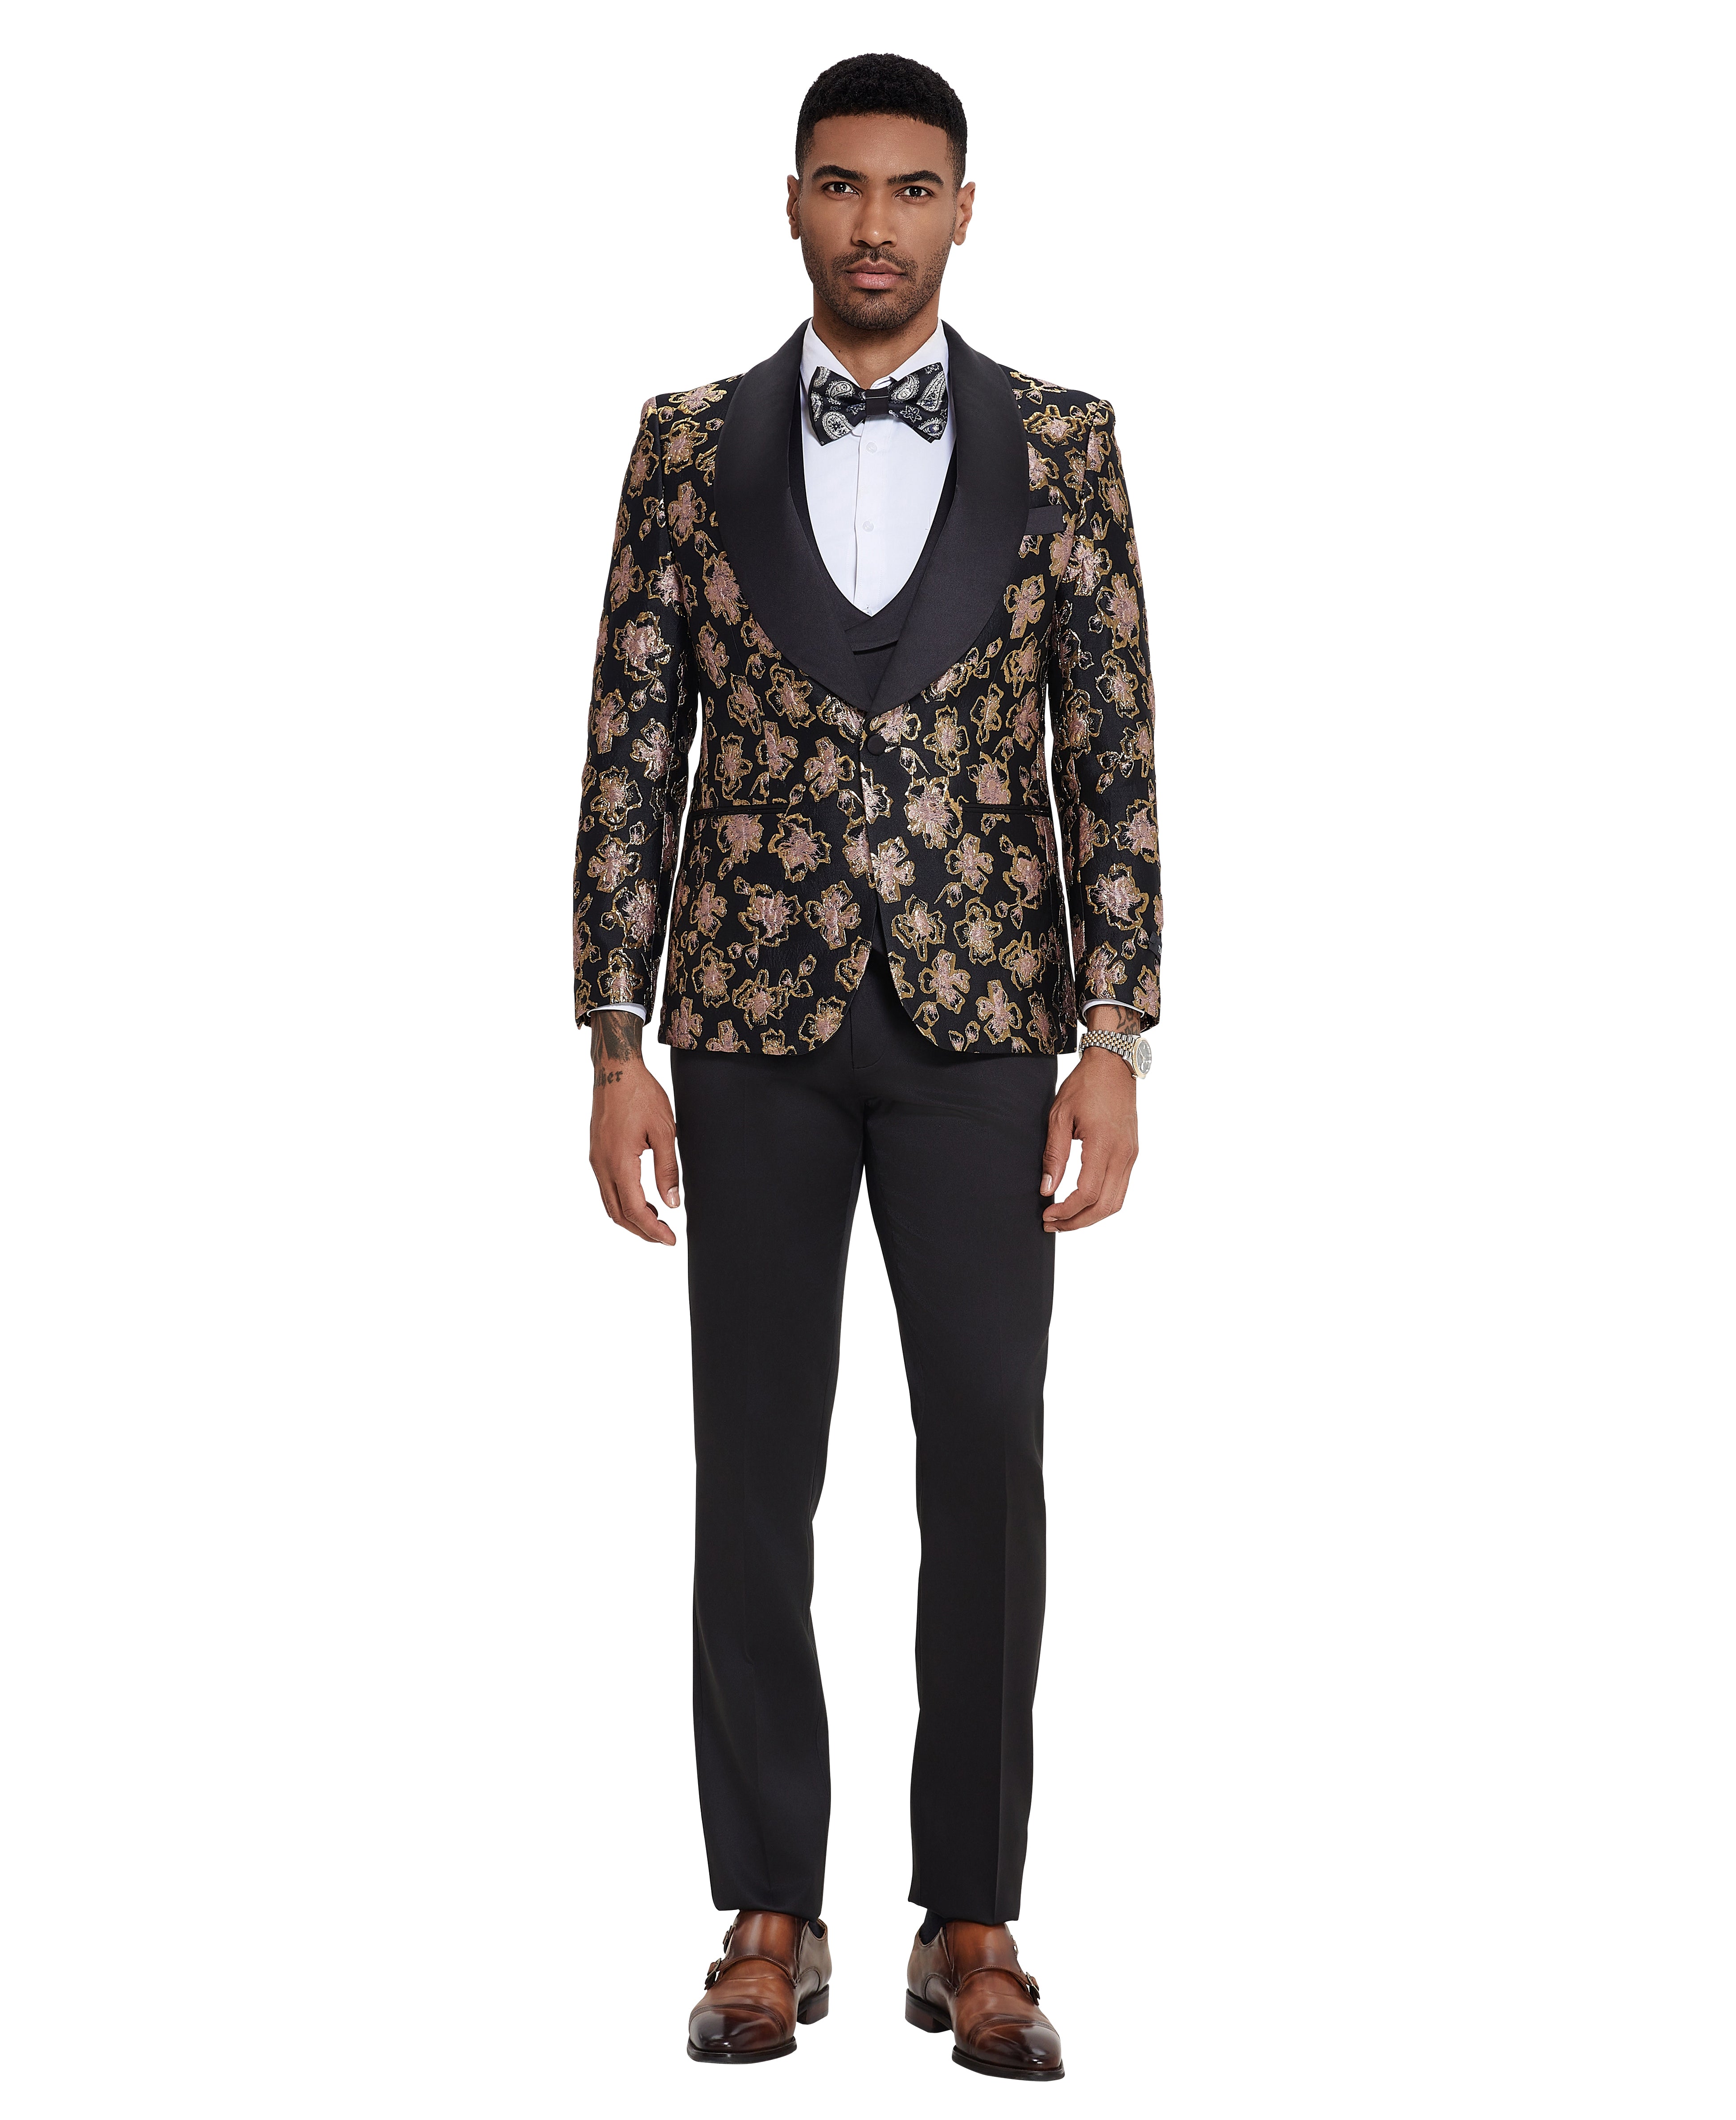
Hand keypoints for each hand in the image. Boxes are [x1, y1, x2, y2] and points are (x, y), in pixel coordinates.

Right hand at [588, 1011, 680, 1244]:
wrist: (616, 1070)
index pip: (634, 1209)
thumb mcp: (664, 1131)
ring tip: (657, 1223)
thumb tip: (672, 1203)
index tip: (671, 1240)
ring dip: (631, 1218)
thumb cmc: (642, 1095)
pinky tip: (642, 1200)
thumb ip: (668, 1169)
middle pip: (617, 1214)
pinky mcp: (597, 1153)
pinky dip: (623, 1202)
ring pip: (609, 1203)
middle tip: (665, 1238)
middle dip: (641, 1231)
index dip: (652, 1230)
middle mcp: (602, 1165)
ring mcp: (596, 1159)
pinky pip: (607, 1187)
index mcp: (619, 1162)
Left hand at [1040, 1034, 1139, 1233]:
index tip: (1047, 1215)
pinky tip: (1082, 1203)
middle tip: (1052, 1225)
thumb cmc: (1084, 1086)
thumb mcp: (1059, 1116)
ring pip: (1116, 1202)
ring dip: (1090, 1217)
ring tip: (1065, 1219)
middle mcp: (1123, 1154)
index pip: (1088, 1193)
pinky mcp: (1132, 1154)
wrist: (1114, 1065)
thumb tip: (1046, 1189)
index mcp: (1104, 1144)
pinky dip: (1102, 1203)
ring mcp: (1131, 1155)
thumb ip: (1054, 1155)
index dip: (1067, 1210)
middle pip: (1105, 1206)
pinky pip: (1120, 1189)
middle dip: (1077, 1222)